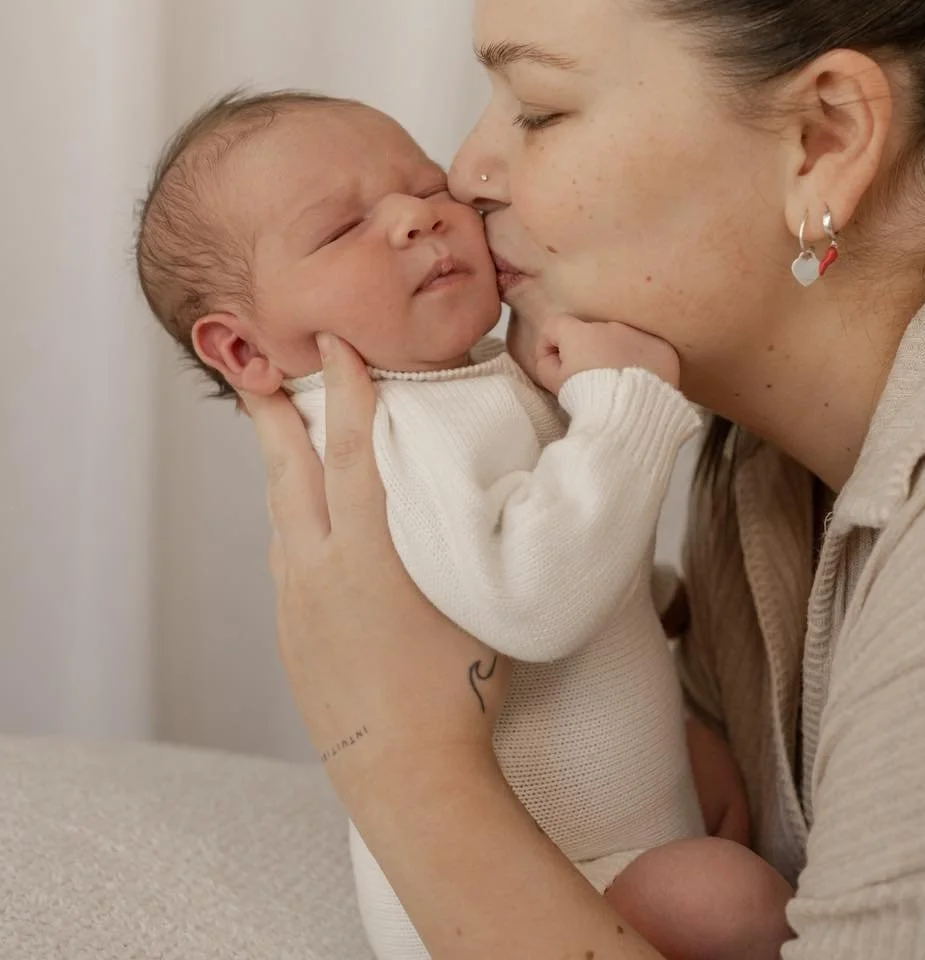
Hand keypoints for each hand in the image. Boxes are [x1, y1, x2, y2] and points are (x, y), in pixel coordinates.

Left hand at [242, 333, 509, 799]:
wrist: (406, 772)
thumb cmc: (459, 686)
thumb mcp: (473, 595)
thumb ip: (457, 538)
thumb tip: (463, 498)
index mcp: (369, 551)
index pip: (352, 450)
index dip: (345, 391)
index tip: (335, 346)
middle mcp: (320, 567)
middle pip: (290, 472)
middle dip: (276, 414)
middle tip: (258, 369)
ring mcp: (297, 603)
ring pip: (280, 515)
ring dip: (280, 468)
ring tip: (281, 439)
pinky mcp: (290, 634)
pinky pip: (283, 558)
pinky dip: (288, 523)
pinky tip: (299, 524)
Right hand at [534, 314, 680, 395]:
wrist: (632, 415)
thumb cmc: (589, 399)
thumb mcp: (555, 385)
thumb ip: (547, 364)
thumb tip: (553, 356)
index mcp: (581, 334)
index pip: (556, 325)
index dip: (550, 343)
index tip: (555, 364)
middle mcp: (611, 327)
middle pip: (592, 334)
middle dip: (588, 352)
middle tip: (591, 381)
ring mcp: (640, 335)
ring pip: (622, 341)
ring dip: (616, 355)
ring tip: (619, 384)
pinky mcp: (663, 348)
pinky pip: (648, 350)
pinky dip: (642, 362)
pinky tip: (642, 384)